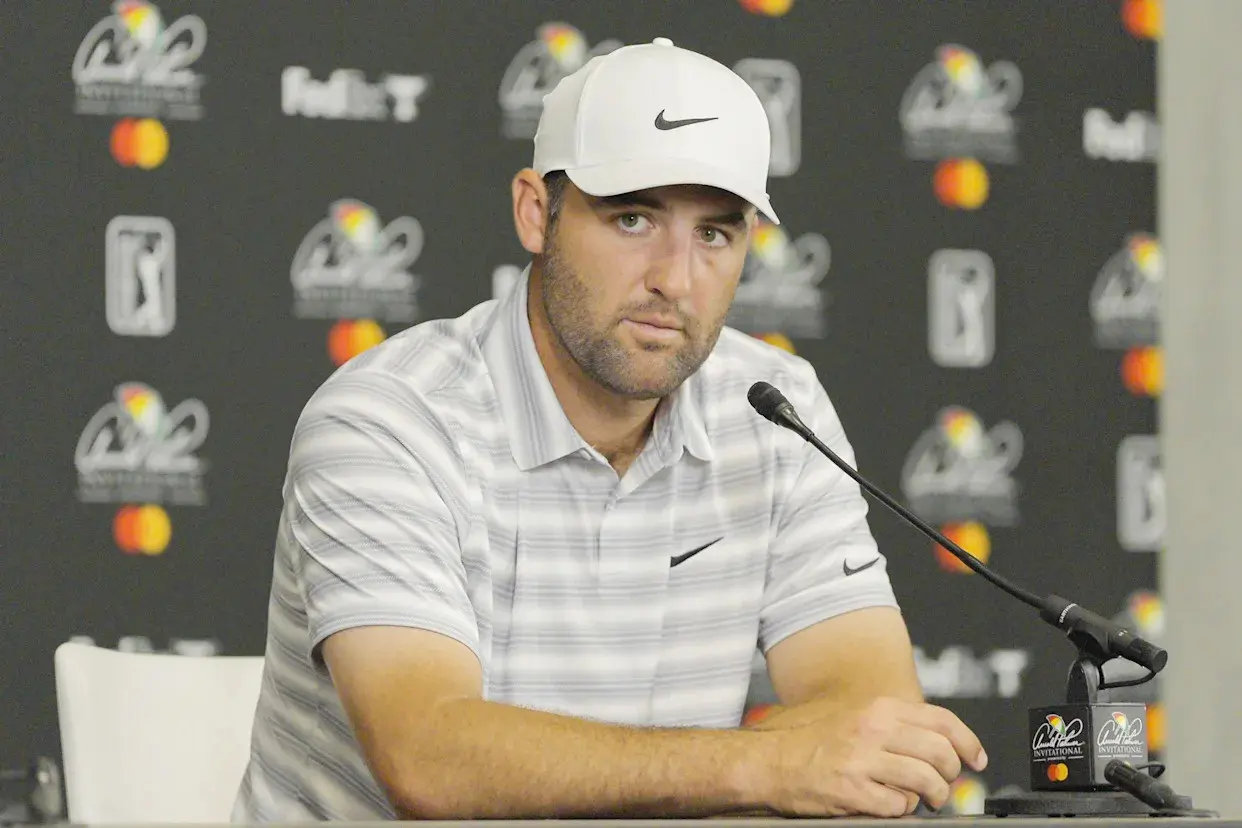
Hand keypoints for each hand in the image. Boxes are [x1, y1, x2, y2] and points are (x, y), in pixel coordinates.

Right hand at [758, 696, 987, 816]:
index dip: (968, 742)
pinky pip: (898, 806)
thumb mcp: (858, 718)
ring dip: (933, 797)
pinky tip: (888, 804)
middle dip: (951, 776)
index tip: (977, 759)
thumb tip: (940, 744)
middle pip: (940, 753)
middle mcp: (874, 729)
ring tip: (924, 800)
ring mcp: (863, 760)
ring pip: (926, 781)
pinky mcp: (853, 790)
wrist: (772, 762)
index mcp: (879, 709)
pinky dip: (900, 810)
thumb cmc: (814, 743)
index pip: (942, 720)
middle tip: (944, 787)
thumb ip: (896, 725)